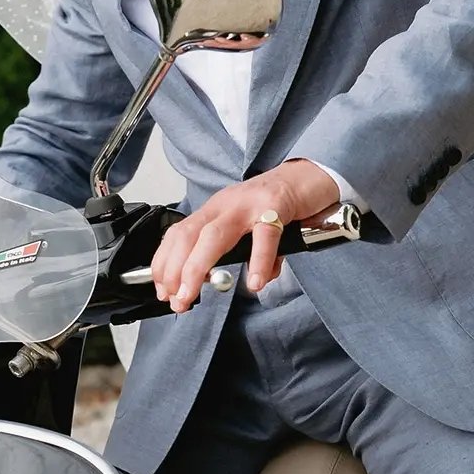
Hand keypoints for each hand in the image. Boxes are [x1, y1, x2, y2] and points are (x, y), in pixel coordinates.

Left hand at [150, 161, 340, 309]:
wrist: (311, 174)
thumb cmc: (279, 202)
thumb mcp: (252, 228)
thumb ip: (249, 254)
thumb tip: (255, 282)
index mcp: (216, 210)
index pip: (178, 235)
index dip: (165, 263)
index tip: (163, 289)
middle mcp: (226, 205)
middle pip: (188, 236)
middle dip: (175, 270)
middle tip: (175, 299)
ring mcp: (250, 204)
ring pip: (214, 235)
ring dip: (197, 267)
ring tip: (192, 294)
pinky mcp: (277, 205)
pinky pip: (265, 236)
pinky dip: (258, 261)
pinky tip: (256, 282)